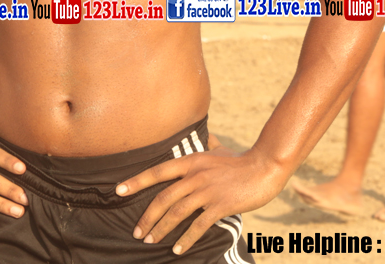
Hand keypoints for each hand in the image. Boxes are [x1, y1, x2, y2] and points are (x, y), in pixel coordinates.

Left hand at [116, 147, 287, 255]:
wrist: (265, 167)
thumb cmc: (241, 160)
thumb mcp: (220, 149)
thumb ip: (208, 144)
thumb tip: (206, 135)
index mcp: (191, 161)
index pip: (157, 171)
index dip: (136, 182)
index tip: (118, 191)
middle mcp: (195, 175)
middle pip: (163, 198)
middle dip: (147, 217)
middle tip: (137, 231)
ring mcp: (207, 191)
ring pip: (176, 213)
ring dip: (161, 229)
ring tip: (151, 241)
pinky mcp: (220, 205)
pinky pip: (198, 225)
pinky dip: (186, 239)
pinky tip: (178, 249)